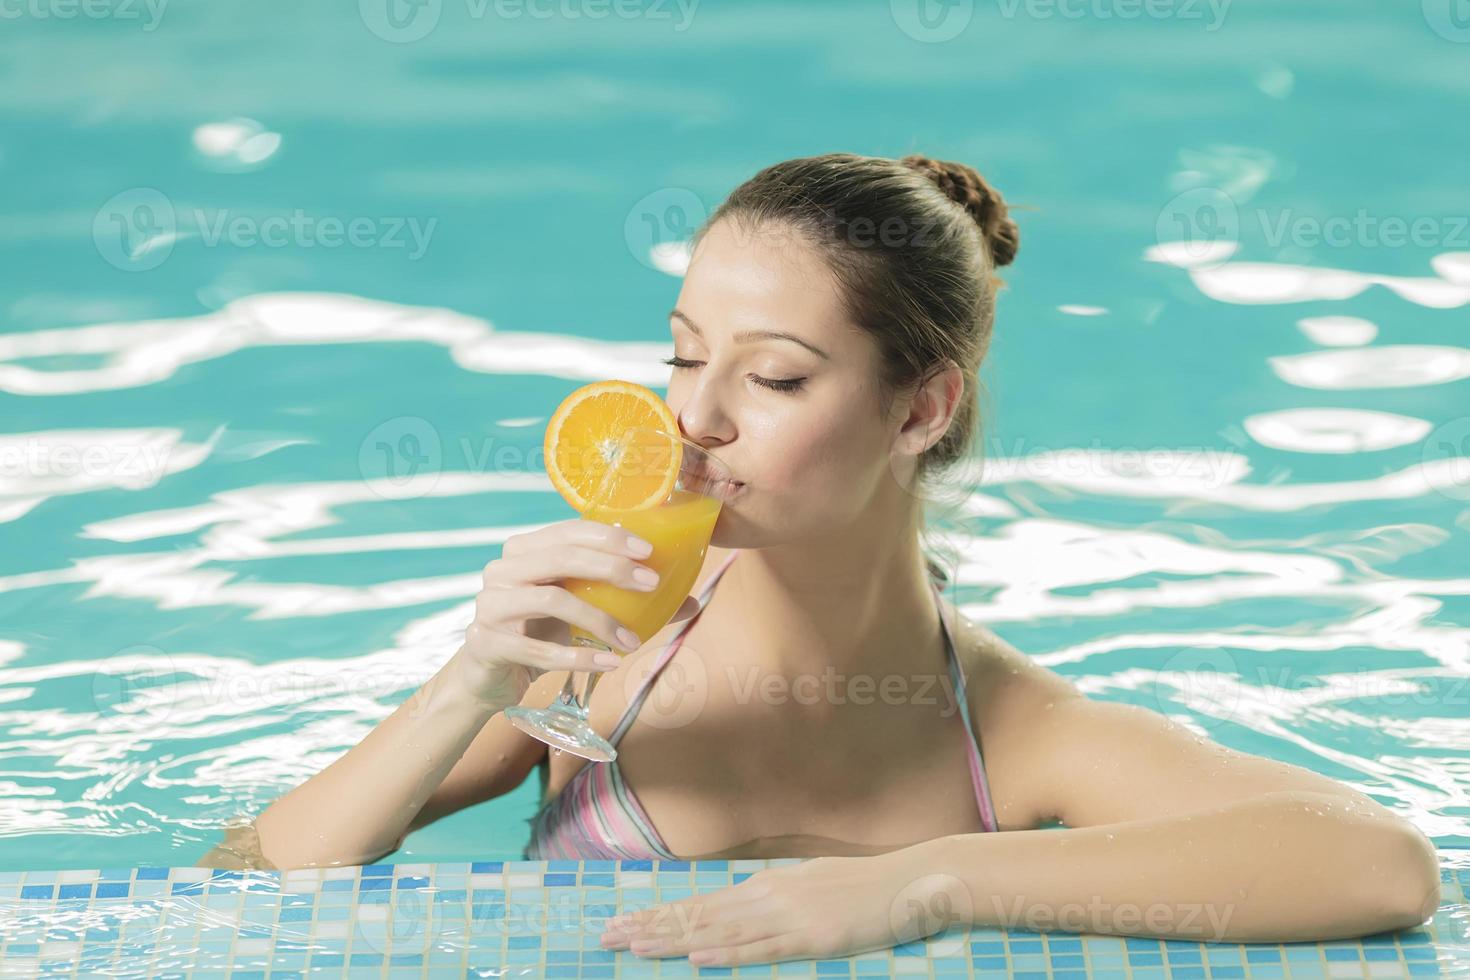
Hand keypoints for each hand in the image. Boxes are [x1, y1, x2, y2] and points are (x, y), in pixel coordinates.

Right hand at [456, 518, 699, 708]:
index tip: (650, 552)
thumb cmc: (542, 632)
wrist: (490, 675)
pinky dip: (579, 657)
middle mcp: (502, 569)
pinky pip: (538, 649)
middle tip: (651, 584)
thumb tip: (692, 601)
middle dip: (612, 568)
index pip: (569, 530)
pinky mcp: (486, 642)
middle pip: (561, 557)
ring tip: (633, 640)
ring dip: (599, 620)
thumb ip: (627, 602)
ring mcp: (490, 605)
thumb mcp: (582, 611)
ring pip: (551, 600)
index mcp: (525, 550)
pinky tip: (609, 663)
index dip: (610, 537)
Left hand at [599, 846, 967, 966]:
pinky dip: (729, 955)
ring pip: (719, 932)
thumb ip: (773, 897)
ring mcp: (788, 917)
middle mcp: (767, 897)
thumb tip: (740, 906)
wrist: (909, 880)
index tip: (622, 923)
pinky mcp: (812, 938)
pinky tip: (699, 960)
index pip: (700, 904)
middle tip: (607, 937)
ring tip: (635, 948)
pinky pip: (763, 951)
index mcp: (765, 885)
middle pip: (698, 916)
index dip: (659, 916)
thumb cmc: (861, 887)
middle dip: (650, 928)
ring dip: (674, 942)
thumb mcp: (808, 884)